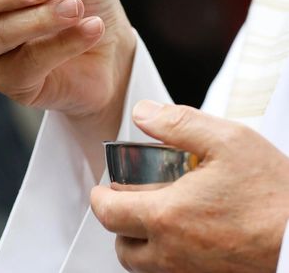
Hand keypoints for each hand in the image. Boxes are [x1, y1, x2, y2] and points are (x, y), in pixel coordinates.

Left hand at [91, 100, 288, 272]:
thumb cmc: (273, 192)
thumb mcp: (226, 140)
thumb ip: (177, 124)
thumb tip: (142, 114)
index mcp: (168, 216)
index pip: (109, 214)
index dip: (100, 199)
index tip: (103, 190)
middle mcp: (173, 253)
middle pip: (122, 245)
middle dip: (117, 221)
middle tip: (129, 201)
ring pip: (143, 265)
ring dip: (139, 241)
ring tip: (155, 216)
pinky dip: (163, 255)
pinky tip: (184, 232)